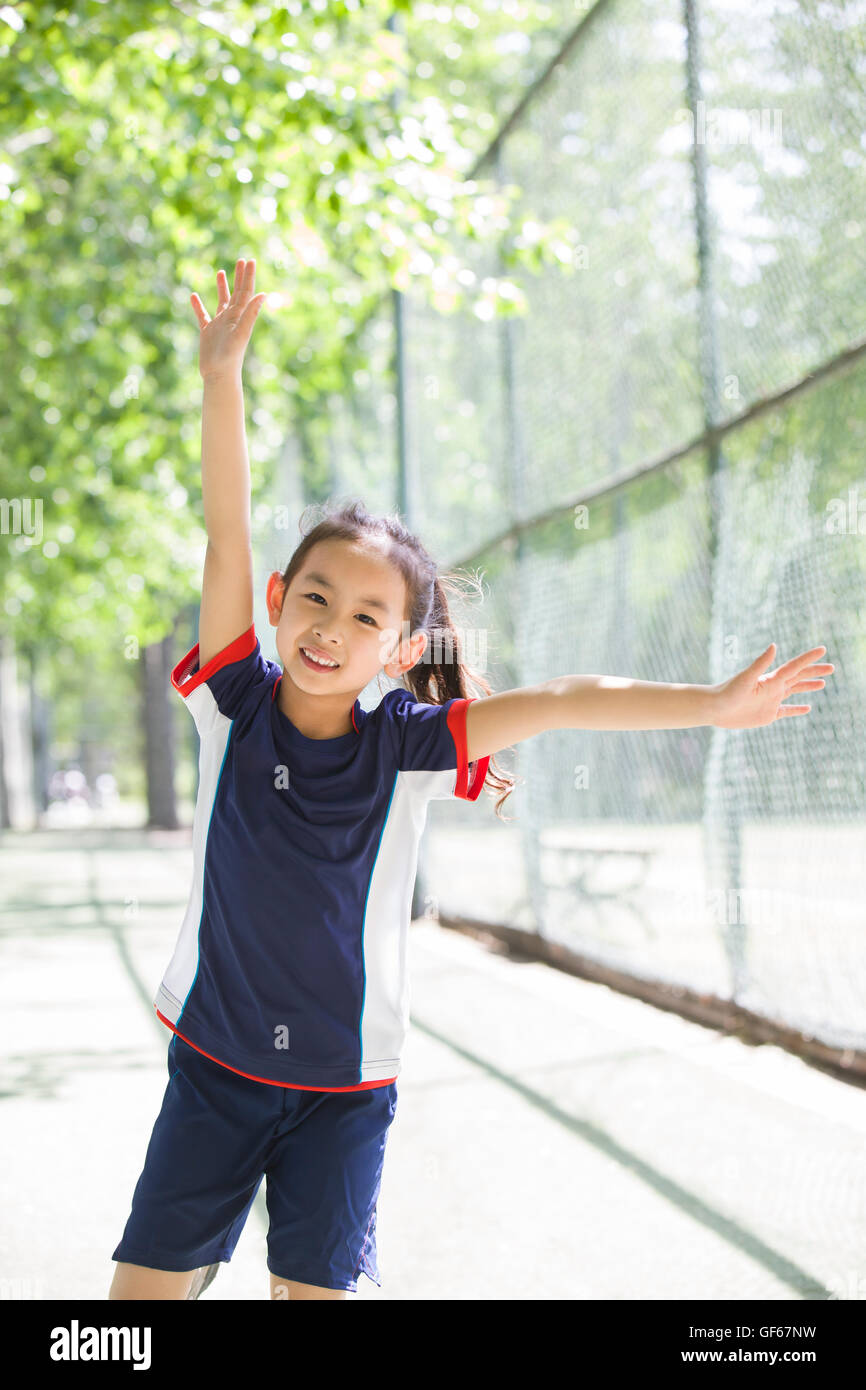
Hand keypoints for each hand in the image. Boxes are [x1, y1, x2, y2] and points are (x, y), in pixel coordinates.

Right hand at [189, 257, 266, 380]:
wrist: (219, 376)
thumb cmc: (231, 357)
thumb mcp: (241, 333)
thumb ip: (251, 314)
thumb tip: (263, 294)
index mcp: (240, 317)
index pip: (246, 292)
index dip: (248, 276)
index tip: (251, 261)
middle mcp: (231, 319)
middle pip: (236, 293)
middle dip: (240, 277)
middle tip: (242, 260)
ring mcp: (219, 325)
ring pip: (221, 301)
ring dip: (222, 287)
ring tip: (221, 272)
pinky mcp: (207, 333)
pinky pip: (202, 315)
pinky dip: (198, 305)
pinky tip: (193, 296)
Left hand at [711, 643, 833, 728]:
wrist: (715, 708)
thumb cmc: (728, 691)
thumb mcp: (746, 677)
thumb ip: (760, 663)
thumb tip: (773, 646)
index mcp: (771, 678)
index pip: (795, 667)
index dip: (809, 658)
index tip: (823, 649)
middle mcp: (773, 687)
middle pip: (799, 677)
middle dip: (815, 672)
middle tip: (832, 667)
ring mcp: (771, 700)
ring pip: (795, 691)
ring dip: (808, 687)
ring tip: (823, 683)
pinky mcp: (768, 714)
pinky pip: (786, 711)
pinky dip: (797, 710)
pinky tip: (807, 708)